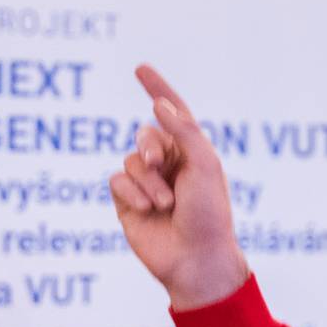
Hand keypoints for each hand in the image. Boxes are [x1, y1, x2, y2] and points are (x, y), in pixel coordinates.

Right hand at [109, 65, 249, 310]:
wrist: (195, 258)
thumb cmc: (209, 213)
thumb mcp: (205, 165)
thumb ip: (184, 131)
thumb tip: (159, 104)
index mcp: (192, 152)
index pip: (173, 113)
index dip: (158, 89)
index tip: (140, 68)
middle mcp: (169, 164)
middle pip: (145, 135)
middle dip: (150, 145)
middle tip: (161, 163)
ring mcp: (146, 183)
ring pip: (130, 160)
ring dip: (147, 180)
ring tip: (165, 203)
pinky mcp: (127, 202)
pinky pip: (116, 180)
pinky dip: (131, 192)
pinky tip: (146, 210)